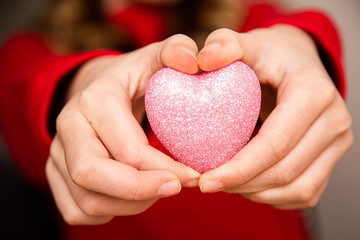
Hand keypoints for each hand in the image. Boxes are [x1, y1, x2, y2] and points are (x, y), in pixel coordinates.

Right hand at [46, 35, 200, 224]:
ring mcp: (57, 153)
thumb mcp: (157, 57)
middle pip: (92, 175)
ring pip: (87, 200)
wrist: (102, 89)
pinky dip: (111, 212)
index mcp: (95, 99)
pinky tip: (135, 196)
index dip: (163, 169)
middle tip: (176, 189)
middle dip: (141, 192)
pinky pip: (78, 210)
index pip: (126, 148)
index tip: (193, 175)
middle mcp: (68, 126)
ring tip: (159, 188)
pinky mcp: (56, 174)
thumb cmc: (136, 78)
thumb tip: (193, 62)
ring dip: (132, 204)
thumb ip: (178, 50)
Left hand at [197, 25, 352, 208]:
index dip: (238, 169)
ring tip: (225, 184)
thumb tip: (202, 61)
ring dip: (255, 193)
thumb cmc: (269, 55)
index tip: (206, 180)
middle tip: (208, 184)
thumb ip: (224, 46)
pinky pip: (304, 193)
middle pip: (284, 171)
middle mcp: (334, 121)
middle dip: (241, 185)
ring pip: (296, 189)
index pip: (274, 144)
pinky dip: (272, 196)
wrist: (297, 64)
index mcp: (313, 93)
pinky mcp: (332, 159)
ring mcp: (336, 143)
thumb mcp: (246, 43)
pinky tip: (247, 184)